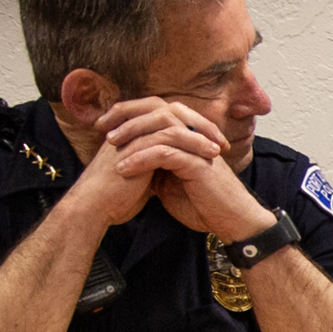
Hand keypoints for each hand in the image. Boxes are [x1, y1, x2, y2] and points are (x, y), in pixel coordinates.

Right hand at [52, 97, 209, 226]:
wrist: (94, 209)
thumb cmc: (116, 197)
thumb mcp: (141, 174)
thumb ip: (155, 161)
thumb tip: (177, 161)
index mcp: (131, 131)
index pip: (165, 114)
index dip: (190, 124)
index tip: (213, 139)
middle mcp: (129, 127)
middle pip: (169, 108)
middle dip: (198, 121)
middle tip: (220, 138)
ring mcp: (130, 134)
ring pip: (170, 119)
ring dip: (199, 132)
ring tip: (218, 148)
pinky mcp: (133, 145)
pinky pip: (167, 135)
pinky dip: (192, 142)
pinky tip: (209, 155)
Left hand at [100, 102, 272, 237]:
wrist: (230, 220)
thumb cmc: (202, 204)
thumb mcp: (170, 182)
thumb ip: (155, 168)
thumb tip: (131, 162)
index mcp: (187, 137)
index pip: (157, 112)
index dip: (129, 114)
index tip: (103, 126)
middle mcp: (194, 137)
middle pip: (159, 111)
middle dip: (127, 117)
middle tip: (103, 129)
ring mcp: (198, 148)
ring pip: (162, 128)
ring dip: (133, 135)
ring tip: (110, 147)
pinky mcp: (199, 163)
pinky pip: (165, 153)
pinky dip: (141, 159)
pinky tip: (124, 168)